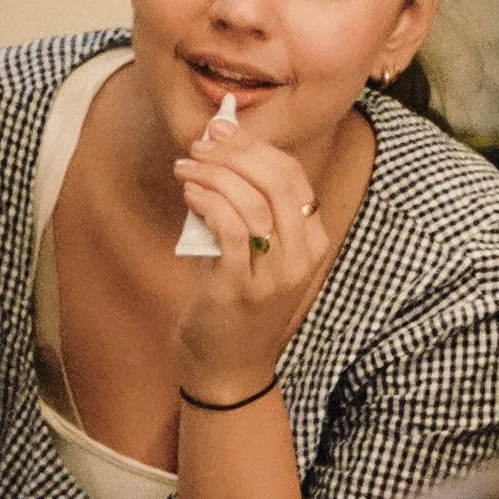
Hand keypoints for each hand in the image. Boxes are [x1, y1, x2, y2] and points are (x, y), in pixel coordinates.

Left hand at [171, 120, 332, 398]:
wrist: (228, 366)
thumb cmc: (235, 302)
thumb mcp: (251, 251)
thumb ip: (243, 206)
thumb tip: (215, 148)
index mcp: (312, 242)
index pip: (293, 177)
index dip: (256, 148)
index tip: (222, 132)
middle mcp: (301, 257)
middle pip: (277, 183)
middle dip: (236, 153)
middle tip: (201, 143)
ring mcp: (274, 276)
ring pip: (254, 203)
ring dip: (215, 174)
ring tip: (186, 165)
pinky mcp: (240, 289)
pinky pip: (230, 231)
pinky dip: (209, 202)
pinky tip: (189, 191)